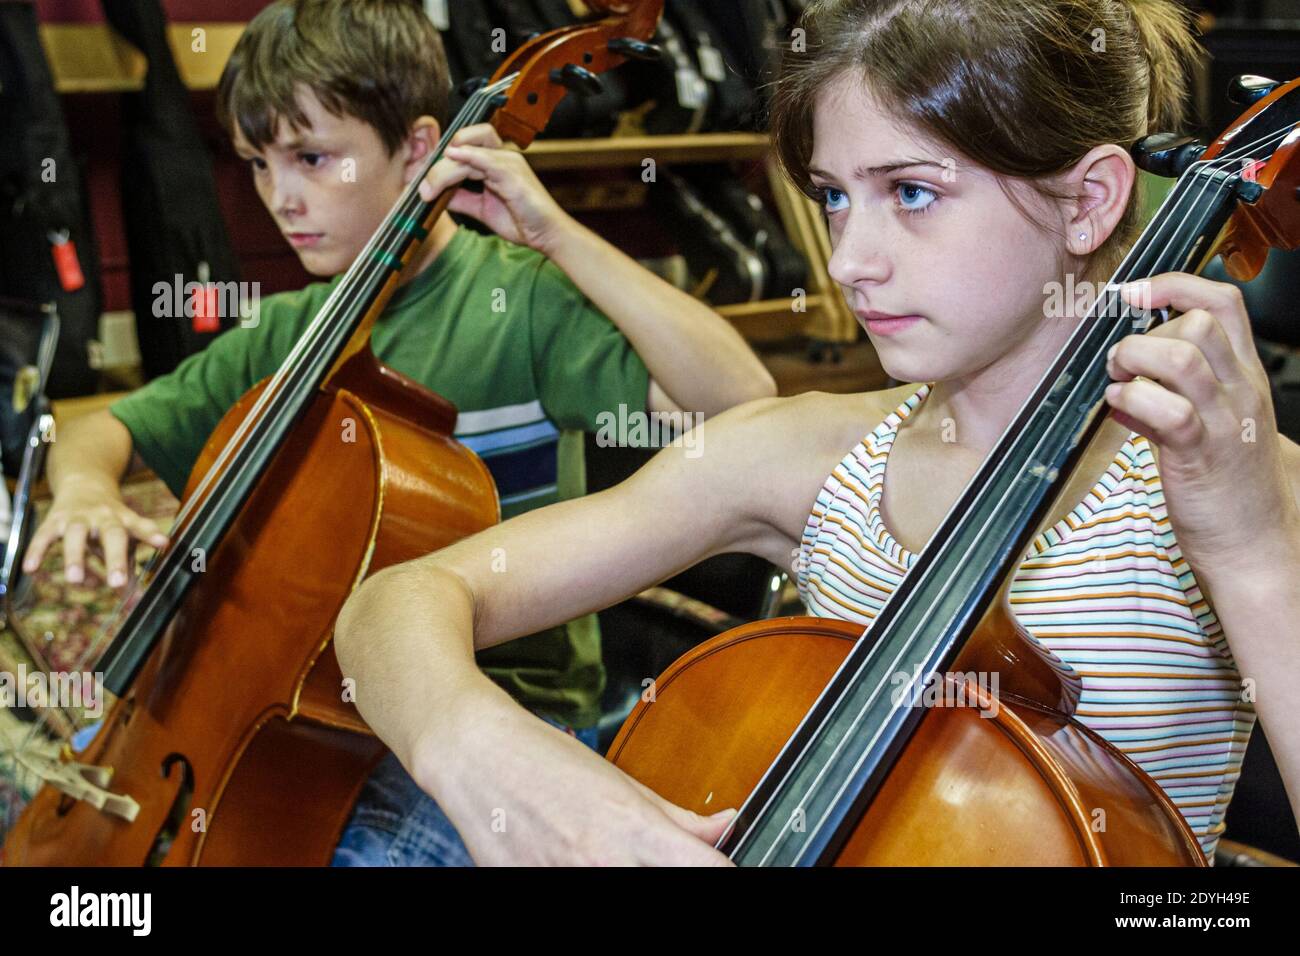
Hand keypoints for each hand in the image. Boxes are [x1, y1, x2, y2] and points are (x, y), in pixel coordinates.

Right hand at [21, 476, 168, 588]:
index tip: (163, 543)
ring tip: (75, 581)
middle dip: (115, 559)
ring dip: (75, 557)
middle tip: (118, 583)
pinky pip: (43, 537)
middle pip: (112, 534)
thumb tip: (137, 605)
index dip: (151, 534)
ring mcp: (77, 518)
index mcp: (125, 520)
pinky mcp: (53, 521)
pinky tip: (31, 570)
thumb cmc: (110, 522)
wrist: (84, 484)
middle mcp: (103, 517)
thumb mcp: (124, 540)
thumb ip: (131, 573)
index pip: (140, 527)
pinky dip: (36, 552)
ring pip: (76, 535)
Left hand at [417, 123, 572, 255]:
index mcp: (493, 162)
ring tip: (429, 188)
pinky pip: (487, 159)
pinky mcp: (513, 174)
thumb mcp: (480, 209)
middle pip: (461, 143)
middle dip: (437, 163)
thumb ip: (460, 198)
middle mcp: (500, 157)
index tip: (420, 175)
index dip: (439, 157)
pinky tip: (453, 158)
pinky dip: (469, 156)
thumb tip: (435, 194)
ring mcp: (508, 163)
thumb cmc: (522, 220)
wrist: (546, 235)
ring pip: (469, 151)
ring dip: (445, 168)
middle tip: (422, 186)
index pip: (461, 146)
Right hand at [419, 696, 735, 865]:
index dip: (719, 871)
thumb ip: (677, 815)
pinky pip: (571, 895)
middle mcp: (603, 861)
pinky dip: (579, 881)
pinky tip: (567, 860)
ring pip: (624, 898)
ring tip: (605, 853)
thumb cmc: (545, 759)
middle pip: (668, 887)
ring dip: (625, 875)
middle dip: (669, 874)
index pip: (705, 869)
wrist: (474, 754)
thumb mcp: (619, 781)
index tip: (717, 867)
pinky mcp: (527, 890)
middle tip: (657, 858)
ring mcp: (563, 881)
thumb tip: (724, 827)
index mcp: (633, 827)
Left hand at [1105, 272, 1299, 573]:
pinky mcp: (1202, 454)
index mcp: (1245, 376)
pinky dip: (1130, 400)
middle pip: (1198, 322)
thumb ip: (1169, 400)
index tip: (1135, 292)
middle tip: (1121, 362)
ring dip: (1132, 359)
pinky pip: (1167, 410)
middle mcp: (1241, 390)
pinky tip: (1118, 410)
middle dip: (1146, 330)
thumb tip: (1124, 388)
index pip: (1224, 304)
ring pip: (1180, 356)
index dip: (1176, 285)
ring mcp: (1225, 420)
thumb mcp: (1207, 428)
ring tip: (1118, 381)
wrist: (1257, 542)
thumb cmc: (1227, 484)